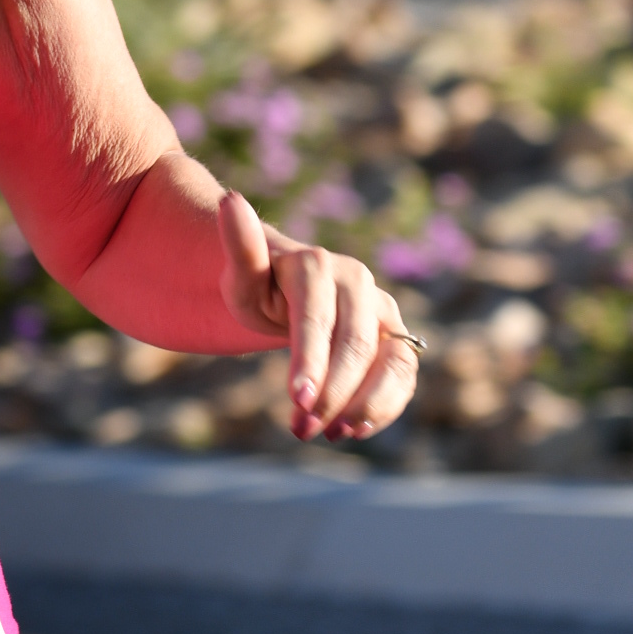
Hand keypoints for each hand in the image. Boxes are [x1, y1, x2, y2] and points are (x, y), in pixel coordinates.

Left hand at [218, 191, 420, 440]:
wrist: (287, 291)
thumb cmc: (257, 285)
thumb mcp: (240, 274)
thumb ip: (239, 245)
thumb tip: (229, 198)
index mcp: (319, 266)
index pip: (318, 319)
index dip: (309, 361)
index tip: (296, 401)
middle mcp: (359, 284)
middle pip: (356, 345)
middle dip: (330, 393)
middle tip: (301, 429)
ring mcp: (382, 311)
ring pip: (393, 360)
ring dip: (367, 404)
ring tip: (332, 435)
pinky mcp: (396, 338)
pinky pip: (403, 374)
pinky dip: (386, 406)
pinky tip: (354, 430)